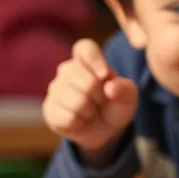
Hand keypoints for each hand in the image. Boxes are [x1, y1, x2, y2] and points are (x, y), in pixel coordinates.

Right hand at [43, 39, 138, 165]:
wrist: (104, 129)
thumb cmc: (115, 105)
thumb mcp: (128, 97)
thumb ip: (124, 89)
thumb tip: (110, 87)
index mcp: (88, 61)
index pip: (84, 47)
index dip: (95, 60)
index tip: (105, 75)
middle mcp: (68, 70)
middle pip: (80, 76)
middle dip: (98, 93)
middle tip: (102, 100)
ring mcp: (56, 89)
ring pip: (75, 100)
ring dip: (90, 111)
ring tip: (91, 111)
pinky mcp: (50, 109)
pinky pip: (67, 117)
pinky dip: (80, 122)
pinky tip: (80, 120)